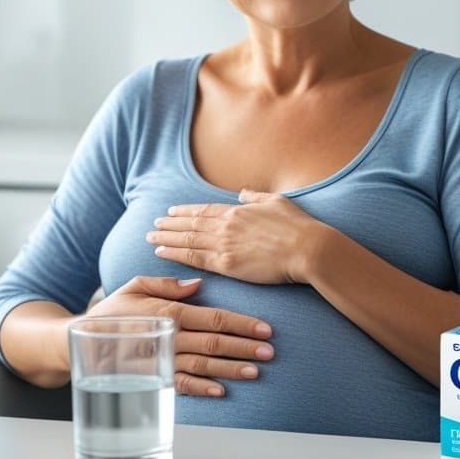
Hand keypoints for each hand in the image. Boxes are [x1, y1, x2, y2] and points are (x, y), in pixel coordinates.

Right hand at [86, 275, 273, 396]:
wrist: (78, 342)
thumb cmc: (112, 311)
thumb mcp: (135, 286)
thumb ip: (167, 284)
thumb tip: (198, 284)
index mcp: (168, 312)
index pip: (214, 318)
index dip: (242, 324)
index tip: (265, 329)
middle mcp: (167, 337)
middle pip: (214, 344)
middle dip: (245, 348)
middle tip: (269, 352)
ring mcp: (160, 361)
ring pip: (202, 366)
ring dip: (231, 369)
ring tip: (255, 372)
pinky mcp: (151, 378)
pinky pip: (180, 385)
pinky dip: (201, 389)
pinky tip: (221, 391)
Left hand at [146, 189, 327, 284]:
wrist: (308, 249)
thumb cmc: (298, 226)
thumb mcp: (277, 201)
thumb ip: (256, 197)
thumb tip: (242, 193)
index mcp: (238, 211)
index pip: (203, 210)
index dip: (185, 211)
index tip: (171, 212)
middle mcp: (226, 225)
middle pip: (190, 224)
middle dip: (170, 224)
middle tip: (153, 224)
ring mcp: (225, 245)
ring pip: (187, 240)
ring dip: (166, 238)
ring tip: (151, 237)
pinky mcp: (228, 265)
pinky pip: (194, 259)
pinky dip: (175, 254)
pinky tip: (162, 252)